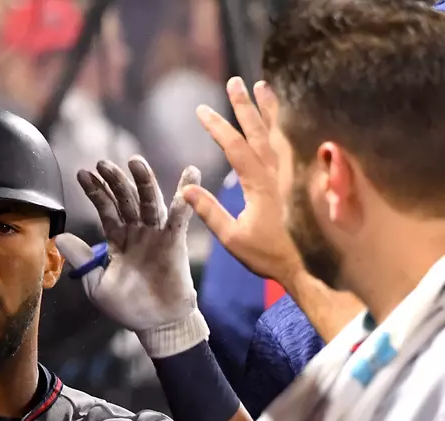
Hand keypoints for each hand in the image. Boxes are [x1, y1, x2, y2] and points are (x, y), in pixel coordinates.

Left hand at [56, 157, 207, 355]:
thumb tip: (60, 237)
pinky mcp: (174, 242)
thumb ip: (81, 260)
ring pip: (149, 202)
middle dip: (114, 181)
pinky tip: (189, 174)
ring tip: (134, 162)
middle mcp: (137, 232)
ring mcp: (156, 235)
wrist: (155, 324)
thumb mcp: (96, 284)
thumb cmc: (127, 307)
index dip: (95, 192)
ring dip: (143, 182)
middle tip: (102, 164)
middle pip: (125, 200)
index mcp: (118, 240)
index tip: (82, 174)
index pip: (106, 210)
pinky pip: (179, 217)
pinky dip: (184, 197)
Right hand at [182, 77, 302, 286]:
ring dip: (269, 108)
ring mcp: (291, 173)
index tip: (201, 110)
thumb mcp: (232, 237)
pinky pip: (294, 143)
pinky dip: (288, 125)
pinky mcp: (299, 178)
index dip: (218, 127)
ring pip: (280, 132)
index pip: (236, 147)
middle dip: (244, 105)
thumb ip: (210, 211)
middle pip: (259, 131)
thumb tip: (186, 188)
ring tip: (262, 85)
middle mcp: (278, 172)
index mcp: (259, 184)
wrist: (308, 264)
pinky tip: (284, 115)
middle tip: (235, 82)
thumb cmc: (268, 254)